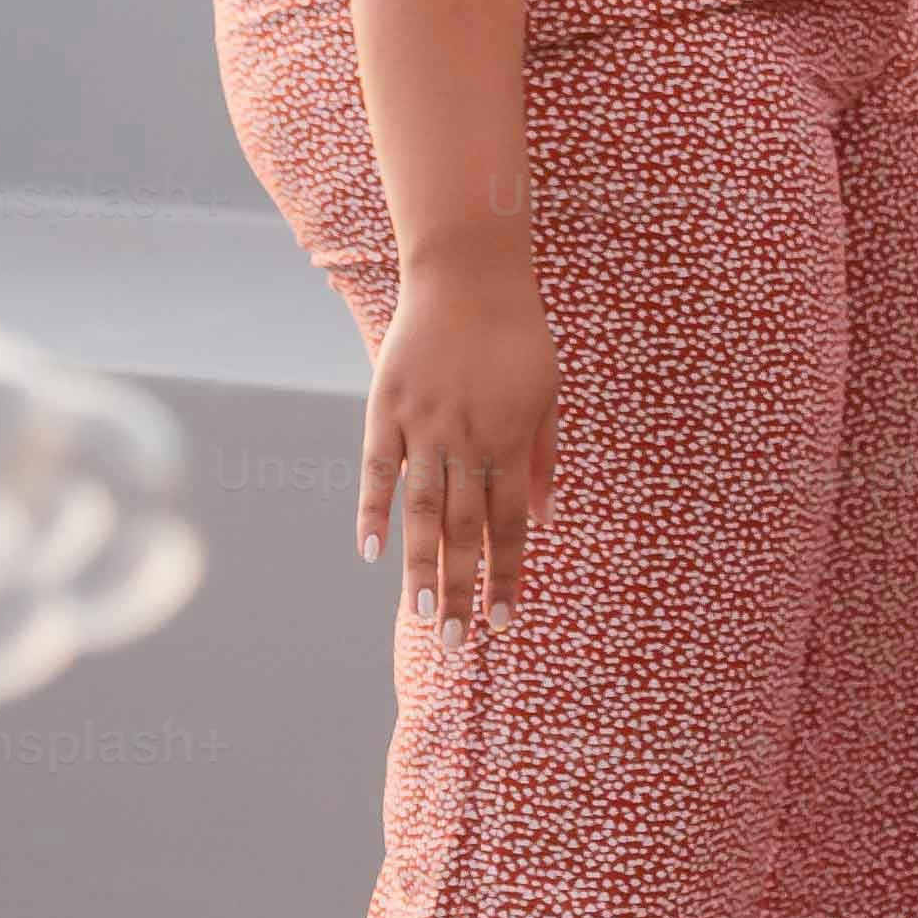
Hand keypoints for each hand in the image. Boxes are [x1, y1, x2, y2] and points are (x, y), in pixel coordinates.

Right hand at [361, 249, 555, 643]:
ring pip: (421, 509)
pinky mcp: (386, 407)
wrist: (470, 274)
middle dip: (464, 589)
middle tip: (456, 643)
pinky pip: (377, 468)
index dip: (506, 575)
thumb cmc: (518, 335)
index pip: (509, 525)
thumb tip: (544, 518)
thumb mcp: (548, 392)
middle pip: (465, 529)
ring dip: (420, 566)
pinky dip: (372, 509)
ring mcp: (423, 425)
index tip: (504, 622)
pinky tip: (370, 553)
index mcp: (512, 439)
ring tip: (422, 615)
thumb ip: (544, 457)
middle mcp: (468, 440)